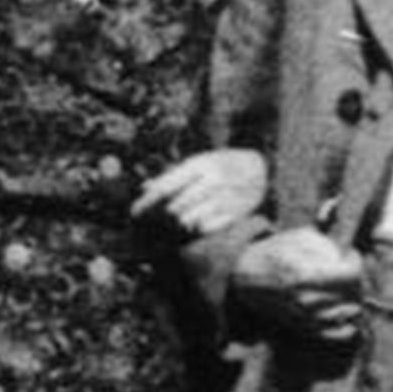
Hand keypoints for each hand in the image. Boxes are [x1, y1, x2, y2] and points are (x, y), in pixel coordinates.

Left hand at [132, 150, 266, 234]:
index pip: (165, 187)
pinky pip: (207, 228)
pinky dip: (199, 228)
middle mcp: (212, 180)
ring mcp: (225, 197)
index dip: (147, 202)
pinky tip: (199, 222)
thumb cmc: (220, 164)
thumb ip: (171, 176)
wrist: (258, 167)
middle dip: (163, 216)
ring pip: (189, 220)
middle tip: (158, 220)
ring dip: (180, 223)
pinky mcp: (236, 213)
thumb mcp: (197, 163)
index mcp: (199, 164)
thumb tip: (144, 187)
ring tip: (180, 220)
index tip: (134, 213)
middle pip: (175, 207)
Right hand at [230, 227, 362, 342]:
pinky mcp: (304, 328)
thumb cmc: (275, 253)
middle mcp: (306, 300)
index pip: (351, 275)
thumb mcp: (299, 237)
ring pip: (347, 313)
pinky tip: (348, 314)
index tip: (351, 255)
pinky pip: (335, 333)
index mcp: (305, 275)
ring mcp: (305, 317)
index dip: (356, 262)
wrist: (246, 277)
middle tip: (347, 269)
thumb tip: (348, 259)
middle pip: (352, 294)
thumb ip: (327, 246)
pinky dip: (347, 326)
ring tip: (345, 287)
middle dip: (355, 279)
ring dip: (353, 299)